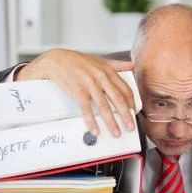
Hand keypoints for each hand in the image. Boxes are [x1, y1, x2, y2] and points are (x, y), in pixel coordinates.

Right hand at [16, 49, 135, 136]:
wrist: (57, 60)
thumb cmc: (78, 61)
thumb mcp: (100, 60)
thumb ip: (117, 65)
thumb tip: (132, 65)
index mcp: (108, 71)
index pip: (125, 89)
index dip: (131, 103)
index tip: (134, 113)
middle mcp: (101, 77)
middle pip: (117, 99)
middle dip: (125, 115)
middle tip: (130, 127)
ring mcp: (89, 84)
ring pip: (103, 106)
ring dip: (111, 122)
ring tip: (115, 132)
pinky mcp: (77, 90)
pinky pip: (86, 108)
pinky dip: (91, 121)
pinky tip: (95, 129)